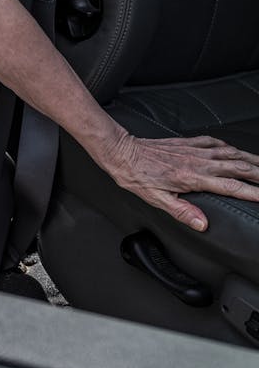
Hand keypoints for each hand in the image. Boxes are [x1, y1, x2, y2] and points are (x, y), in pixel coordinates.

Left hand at [94, 133, 258, 230]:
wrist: (122, 151)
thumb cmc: (136, 175)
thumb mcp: (156, 199)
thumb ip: (182, 211)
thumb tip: (202, 224)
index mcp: (193, 177)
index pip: (232, 187)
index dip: (253, 193)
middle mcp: (198, 162)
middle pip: (240, 167)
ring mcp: (195, 150)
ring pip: (232, 153)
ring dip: (251, 159)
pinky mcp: (189, 142)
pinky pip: (215, 143)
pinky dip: (229, 147)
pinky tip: (235, 150)